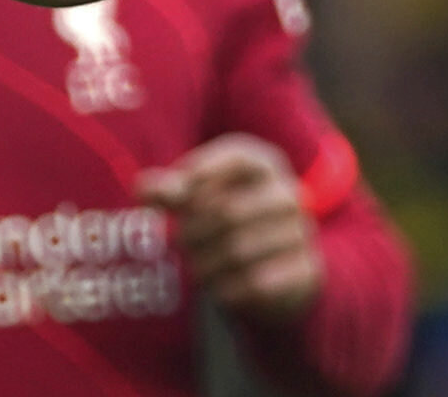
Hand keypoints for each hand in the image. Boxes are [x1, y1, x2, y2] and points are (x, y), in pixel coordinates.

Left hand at [136, 134, 324, 321]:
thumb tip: (141, 187)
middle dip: (195, 232)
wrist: (277, 268)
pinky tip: (222, 289)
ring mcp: (301, 230)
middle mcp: (287, 193)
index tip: (180, 195)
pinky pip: (256, 283)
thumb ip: (171, 192)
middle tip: (182, 244)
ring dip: (207, 266)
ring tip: (200, 268)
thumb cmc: (227, 223)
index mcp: (264, 165)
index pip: (237, 157)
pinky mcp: (306, 268)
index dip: (204, 174)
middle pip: (228, 210)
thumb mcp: (199, 201)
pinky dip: (229, 290)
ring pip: (238, 251)